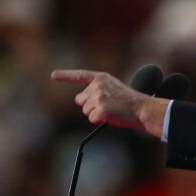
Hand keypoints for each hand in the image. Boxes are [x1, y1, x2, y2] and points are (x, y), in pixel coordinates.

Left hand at [51, 69, 167, 136]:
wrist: (142, 108)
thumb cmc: (129, 101)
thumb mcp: (113, 87)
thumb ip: (97, 90)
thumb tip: (81, 101)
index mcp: (101, 78)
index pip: (80, 76)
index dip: (65, 76)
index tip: (53, 75)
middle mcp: (97, 85)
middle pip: (81, 100)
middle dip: (90, 105)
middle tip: (107, 106)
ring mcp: (99, 97)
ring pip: (86, 111)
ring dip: (96, 114)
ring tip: (111, 110)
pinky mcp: (101, 109)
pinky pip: (92, 119)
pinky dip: (100, 120)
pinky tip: (111, 116)